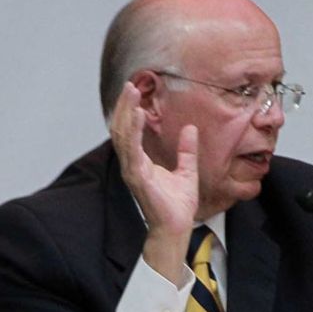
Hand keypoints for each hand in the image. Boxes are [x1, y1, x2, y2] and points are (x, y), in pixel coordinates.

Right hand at [109, 81, 198, 284]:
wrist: (178, 227)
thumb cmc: (178, 205)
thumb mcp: (187, 171)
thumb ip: (187, 150)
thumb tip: (190, 129)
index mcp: (141, 162)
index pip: (130, 131)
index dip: (130, 111)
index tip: (135, 91)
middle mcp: (132, 164)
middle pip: (122, 129)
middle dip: (124, 106)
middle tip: (130, 84)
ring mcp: (132, 171)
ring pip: (123, 136)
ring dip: (125, 112)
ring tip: (131, 92)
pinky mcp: (137, 177)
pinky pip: (132, 150)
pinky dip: (133, 131)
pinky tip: (136, 115)